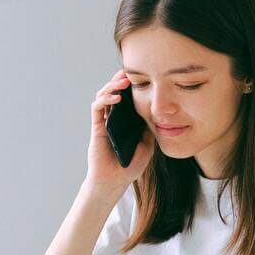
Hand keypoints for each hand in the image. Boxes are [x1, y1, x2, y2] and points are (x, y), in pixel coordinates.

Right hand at [86, 68, 154, 192]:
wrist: (115, 182)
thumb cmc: (129, 166)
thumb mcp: (147, 146)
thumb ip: (150, 129)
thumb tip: (157, 114)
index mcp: (124, 121)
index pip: (126, 97)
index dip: (131, 85)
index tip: (142, 76)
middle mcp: (112, 118)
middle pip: (113, 92)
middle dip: (120, 79)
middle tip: (130, 72)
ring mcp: (103, 122)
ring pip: (103, 96)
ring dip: (112, 85)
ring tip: (124, 81)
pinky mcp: (96, 127)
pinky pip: (97, 108)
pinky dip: (105, 99)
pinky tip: (117, 98)